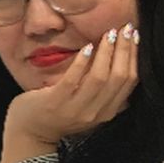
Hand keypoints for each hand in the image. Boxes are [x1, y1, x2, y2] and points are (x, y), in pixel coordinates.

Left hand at [0, 23, 139, 162]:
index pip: (129, 82)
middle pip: (119, 78)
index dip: (134, 57)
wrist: (28, 133)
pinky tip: (86, 47)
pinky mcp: (55, 102)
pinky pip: (73, 79)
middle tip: (126, 29)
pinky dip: (82, 62)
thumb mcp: (86, 105)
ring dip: (107, 53)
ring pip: (100, 78)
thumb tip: (117, 60)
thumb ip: (100, 90)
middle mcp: (95, 113)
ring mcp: (75, 109)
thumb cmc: (56, 113)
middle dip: (125, 50)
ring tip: (108, 34)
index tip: (134, 36)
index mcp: (106, 112)